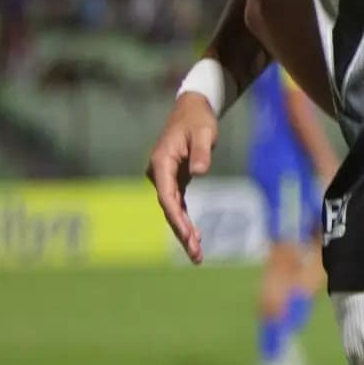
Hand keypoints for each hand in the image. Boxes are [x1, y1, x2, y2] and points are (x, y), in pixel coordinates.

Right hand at [146, 92, 219, 264]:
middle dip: (181, 232)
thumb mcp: (204, 133)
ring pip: (173, 210)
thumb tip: (199, 173)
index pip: (166, 195)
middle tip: (195, 254)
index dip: (176, 216)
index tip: (187, 234)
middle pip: (169, 208)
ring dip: (184, 232)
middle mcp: (159, 174)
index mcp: (161, 163)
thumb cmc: (198, 120)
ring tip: (197, 255)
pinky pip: (179, 205)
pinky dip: (186, 221)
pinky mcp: (175, 181)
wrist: (193, 109)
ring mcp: (165, 179)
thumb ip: (202, 151)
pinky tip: (195, 238)